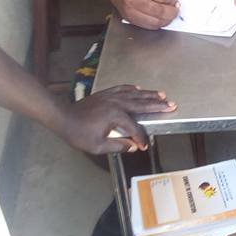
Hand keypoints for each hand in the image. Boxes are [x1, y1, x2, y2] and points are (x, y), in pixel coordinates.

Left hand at [57, 84, 175, 153]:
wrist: (63, 118)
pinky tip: (139, 89)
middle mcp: (116, 103)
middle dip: (158, 106)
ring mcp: (111, 96)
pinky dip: (132, 89)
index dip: (141, 138)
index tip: (144, 146)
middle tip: (171, 105)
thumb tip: (133, 146)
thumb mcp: (98, 146)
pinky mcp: (105, 93)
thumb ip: (118, 146)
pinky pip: (122, 88)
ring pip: (135, 94)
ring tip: (162, 94)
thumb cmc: (79, 134)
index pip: (134, 128)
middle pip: (142, 104)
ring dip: (149, 95)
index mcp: (116, 117)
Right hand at [111, 0, 179, 28]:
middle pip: (158, 11)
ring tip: (170, 15)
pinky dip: (158, 24)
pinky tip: (162, 19)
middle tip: (176, 10)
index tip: (174, 0)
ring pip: (154, 21)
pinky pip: (149, 26)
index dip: (171, 0)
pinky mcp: (130, 19)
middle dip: (171, 12)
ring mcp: (130, 11)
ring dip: (166, 20)